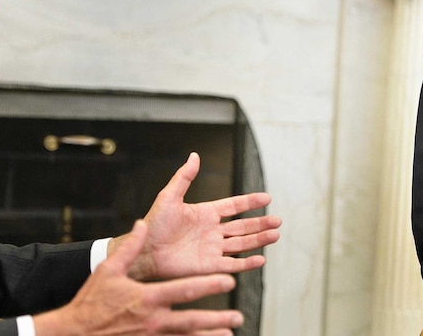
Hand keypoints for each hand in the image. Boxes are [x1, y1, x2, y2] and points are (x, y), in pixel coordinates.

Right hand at [33, 220, 242, 335]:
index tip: (228, 281)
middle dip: (216, 319)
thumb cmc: (92, 301)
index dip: (208, 286)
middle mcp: (153, 320)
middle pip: (191, 320)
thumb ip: (129, 248)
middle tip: (237, 316)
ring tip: (229, 334)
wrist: (76, 332)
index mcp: (146, 298)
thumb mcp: (109, 271)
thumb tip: (141, 225)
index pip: (183, 291)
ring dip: (209, 335)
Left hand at [114, 152, 280, 280]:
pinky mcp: (209, 266)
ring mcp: (212, 249)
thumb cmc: (154, 224)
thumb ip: (184, 177)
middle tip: (278, 220)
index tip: (267, 197)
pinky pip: (232, 264)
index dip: (250, 202)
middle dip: (261, 223)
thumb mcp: (169, 196)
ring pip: (242, 244)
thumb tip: (194, 155)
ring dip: (259, 240)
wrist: (144, 251)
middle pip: (243, 227)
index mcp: (206, 213)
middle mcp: (212, 231)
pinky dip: (247, 263)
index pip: (234, 206)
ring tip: (275, 235)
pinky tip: (261, 259)